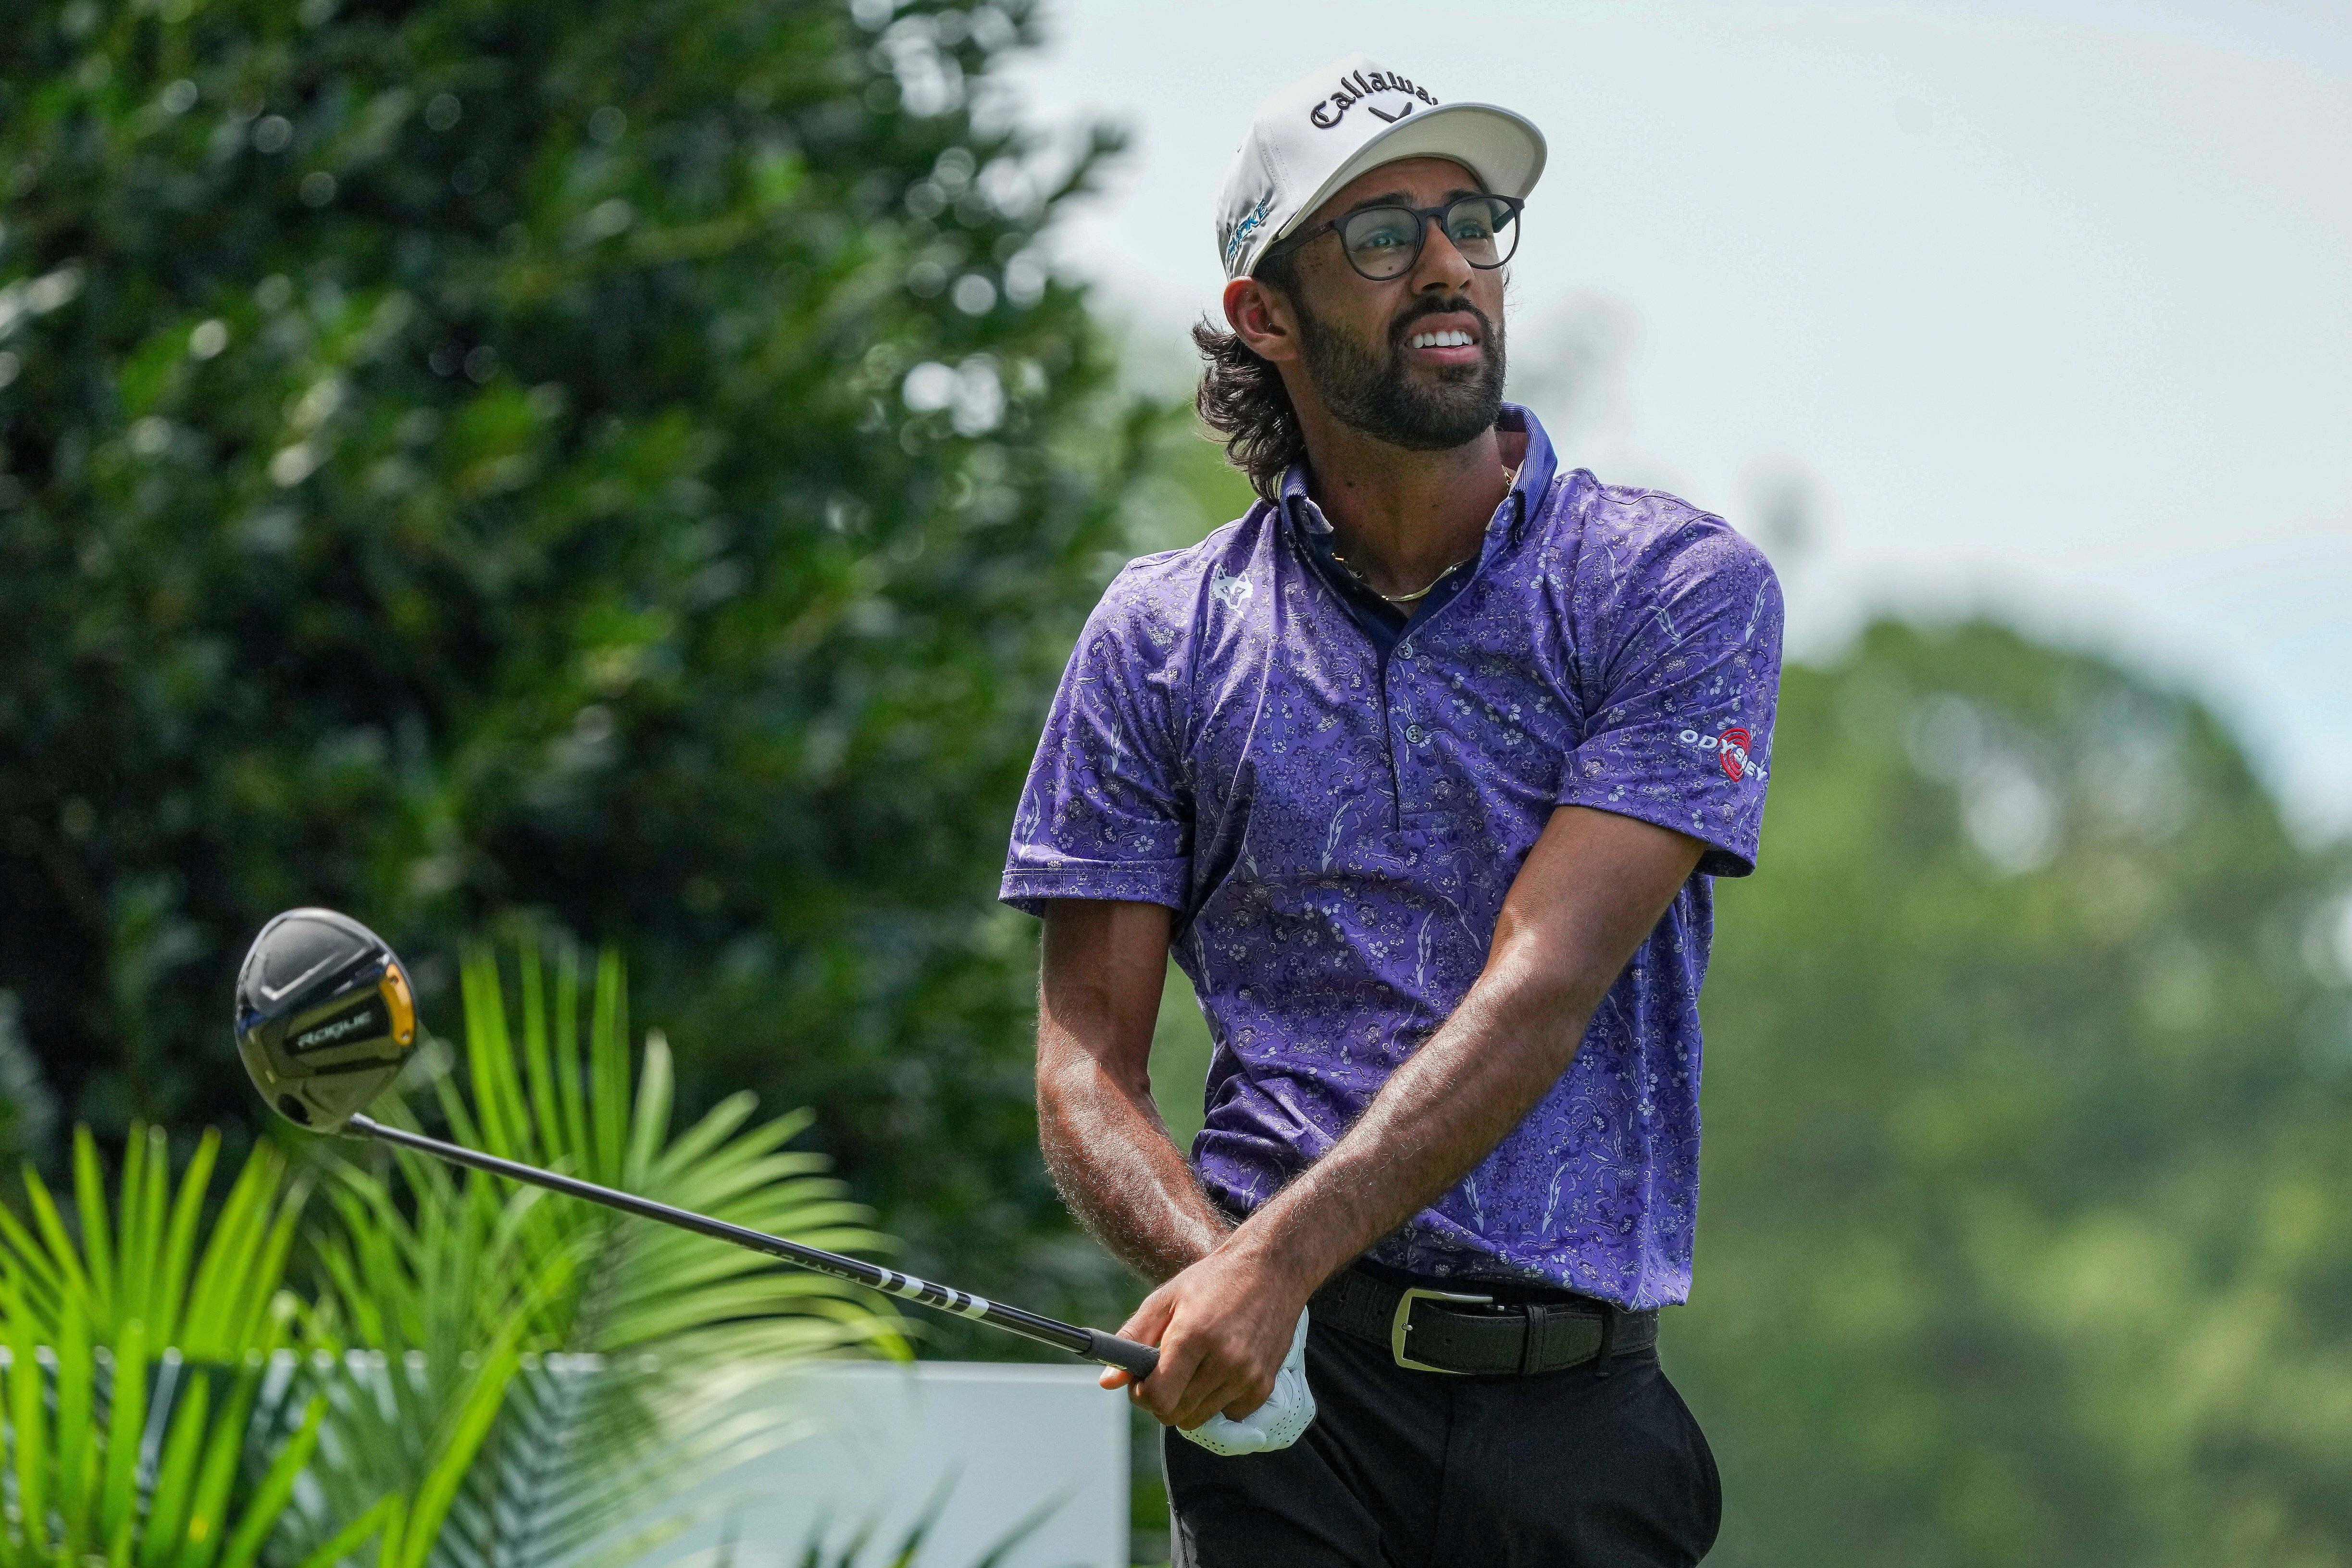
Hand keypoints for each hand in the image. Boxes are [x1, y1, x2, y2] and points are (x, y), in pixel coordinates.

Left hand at [1097, 1241, 1310, 1430]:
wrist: (1273, 1269)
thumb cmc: (1214, 1280)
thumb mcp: (1166, 1299)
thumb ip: (1133, 1338)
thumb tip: (1107, 1381)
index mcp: (1193, 1336)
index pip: (1159, 1398)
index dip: (1142, 1395)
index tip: (1143, 1381)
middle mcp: (1224, 1360)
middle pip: (1176, 1414)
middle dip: (1163, 1399)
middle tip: (1167, 1371)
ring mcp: (1247, 1375)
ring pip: (1201, 1417)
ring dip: (1190, 1400)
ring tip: (1196, 1365)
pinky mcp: (1265, 1385)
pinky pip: (1229, 1413)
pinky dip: (1220, 1399)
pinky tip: (1222, 1369)